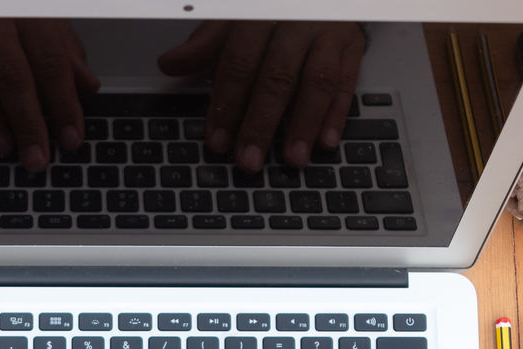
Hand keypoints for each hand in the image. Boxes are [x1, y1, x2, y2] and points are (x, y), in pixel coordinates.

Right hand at [0, 19, 99, 169]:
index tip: (71, 137)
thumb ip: (65, 49)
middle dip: (27, 123)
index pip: (52, 63)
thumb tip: (87, 85)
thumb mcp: (45, 13)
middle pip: (13, 77)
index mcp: (30, 11)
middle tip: (36, 157)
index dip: (64, 104)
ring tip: (3, 148)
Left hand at [157, 21, 364, 170]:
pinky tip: (326, 142)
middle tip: (250, 160)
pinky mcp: (352, 45)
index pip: (239, 63)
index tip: (218, 140)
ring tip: (293, 159)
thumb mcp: (235, 19)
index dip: (226, 104)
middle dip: (261, 123)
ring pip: (316, 82)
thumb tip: (170, 63)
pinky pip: (347, 82)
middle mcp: (295, 22)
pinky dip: (337, 114)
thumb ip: (206, 44)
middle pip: (276, 78)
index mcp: (259, 15)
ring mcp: (327, 33)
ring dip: (304, 125)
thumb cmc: (273, 9)